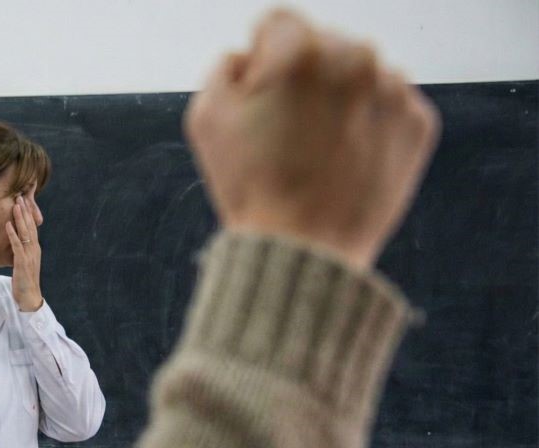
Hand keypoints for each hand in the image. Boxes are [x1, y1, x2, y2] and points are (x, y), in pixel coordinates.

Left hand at [5, 186, 44, 310]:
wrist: (30, 298)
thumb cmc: (25, 281)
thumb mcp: (24, 262)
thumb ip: (22, 251)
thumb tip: (17, 241)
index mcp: (35, 248)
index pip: (33, 227)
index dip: (29, 213)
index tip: (25, 200)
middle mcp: (34, 249)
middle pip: (30, 226)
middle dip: (25, 210)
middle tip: (20, 195)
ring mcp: (29, 255)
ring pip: (25, 232)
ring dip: (20, 218)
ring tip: (16, 204)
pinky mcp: (22, 262)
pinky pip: (17, 245)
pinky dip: (12, 234)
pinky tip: (8, 224)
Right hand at [184, 9, 439, 268]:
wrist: (304, 250)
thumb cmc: (251, 185)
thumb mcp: (206, 117)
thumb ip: (224, 65)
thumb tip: (248, 55)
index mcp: (301, 50)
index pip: (276, 23)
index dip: (258, 62)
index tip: (259, 101)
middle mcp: (356, 57)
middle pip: (321, 43)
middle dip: (302, 76)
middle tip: (286, 132)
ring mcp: (393, 90)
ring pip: (357, 72)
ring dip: (337, 96)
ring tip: (316, 149)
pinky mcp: (418, 122)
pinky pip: (386, 104)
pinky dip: (365, 124)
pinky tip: (343, 158)